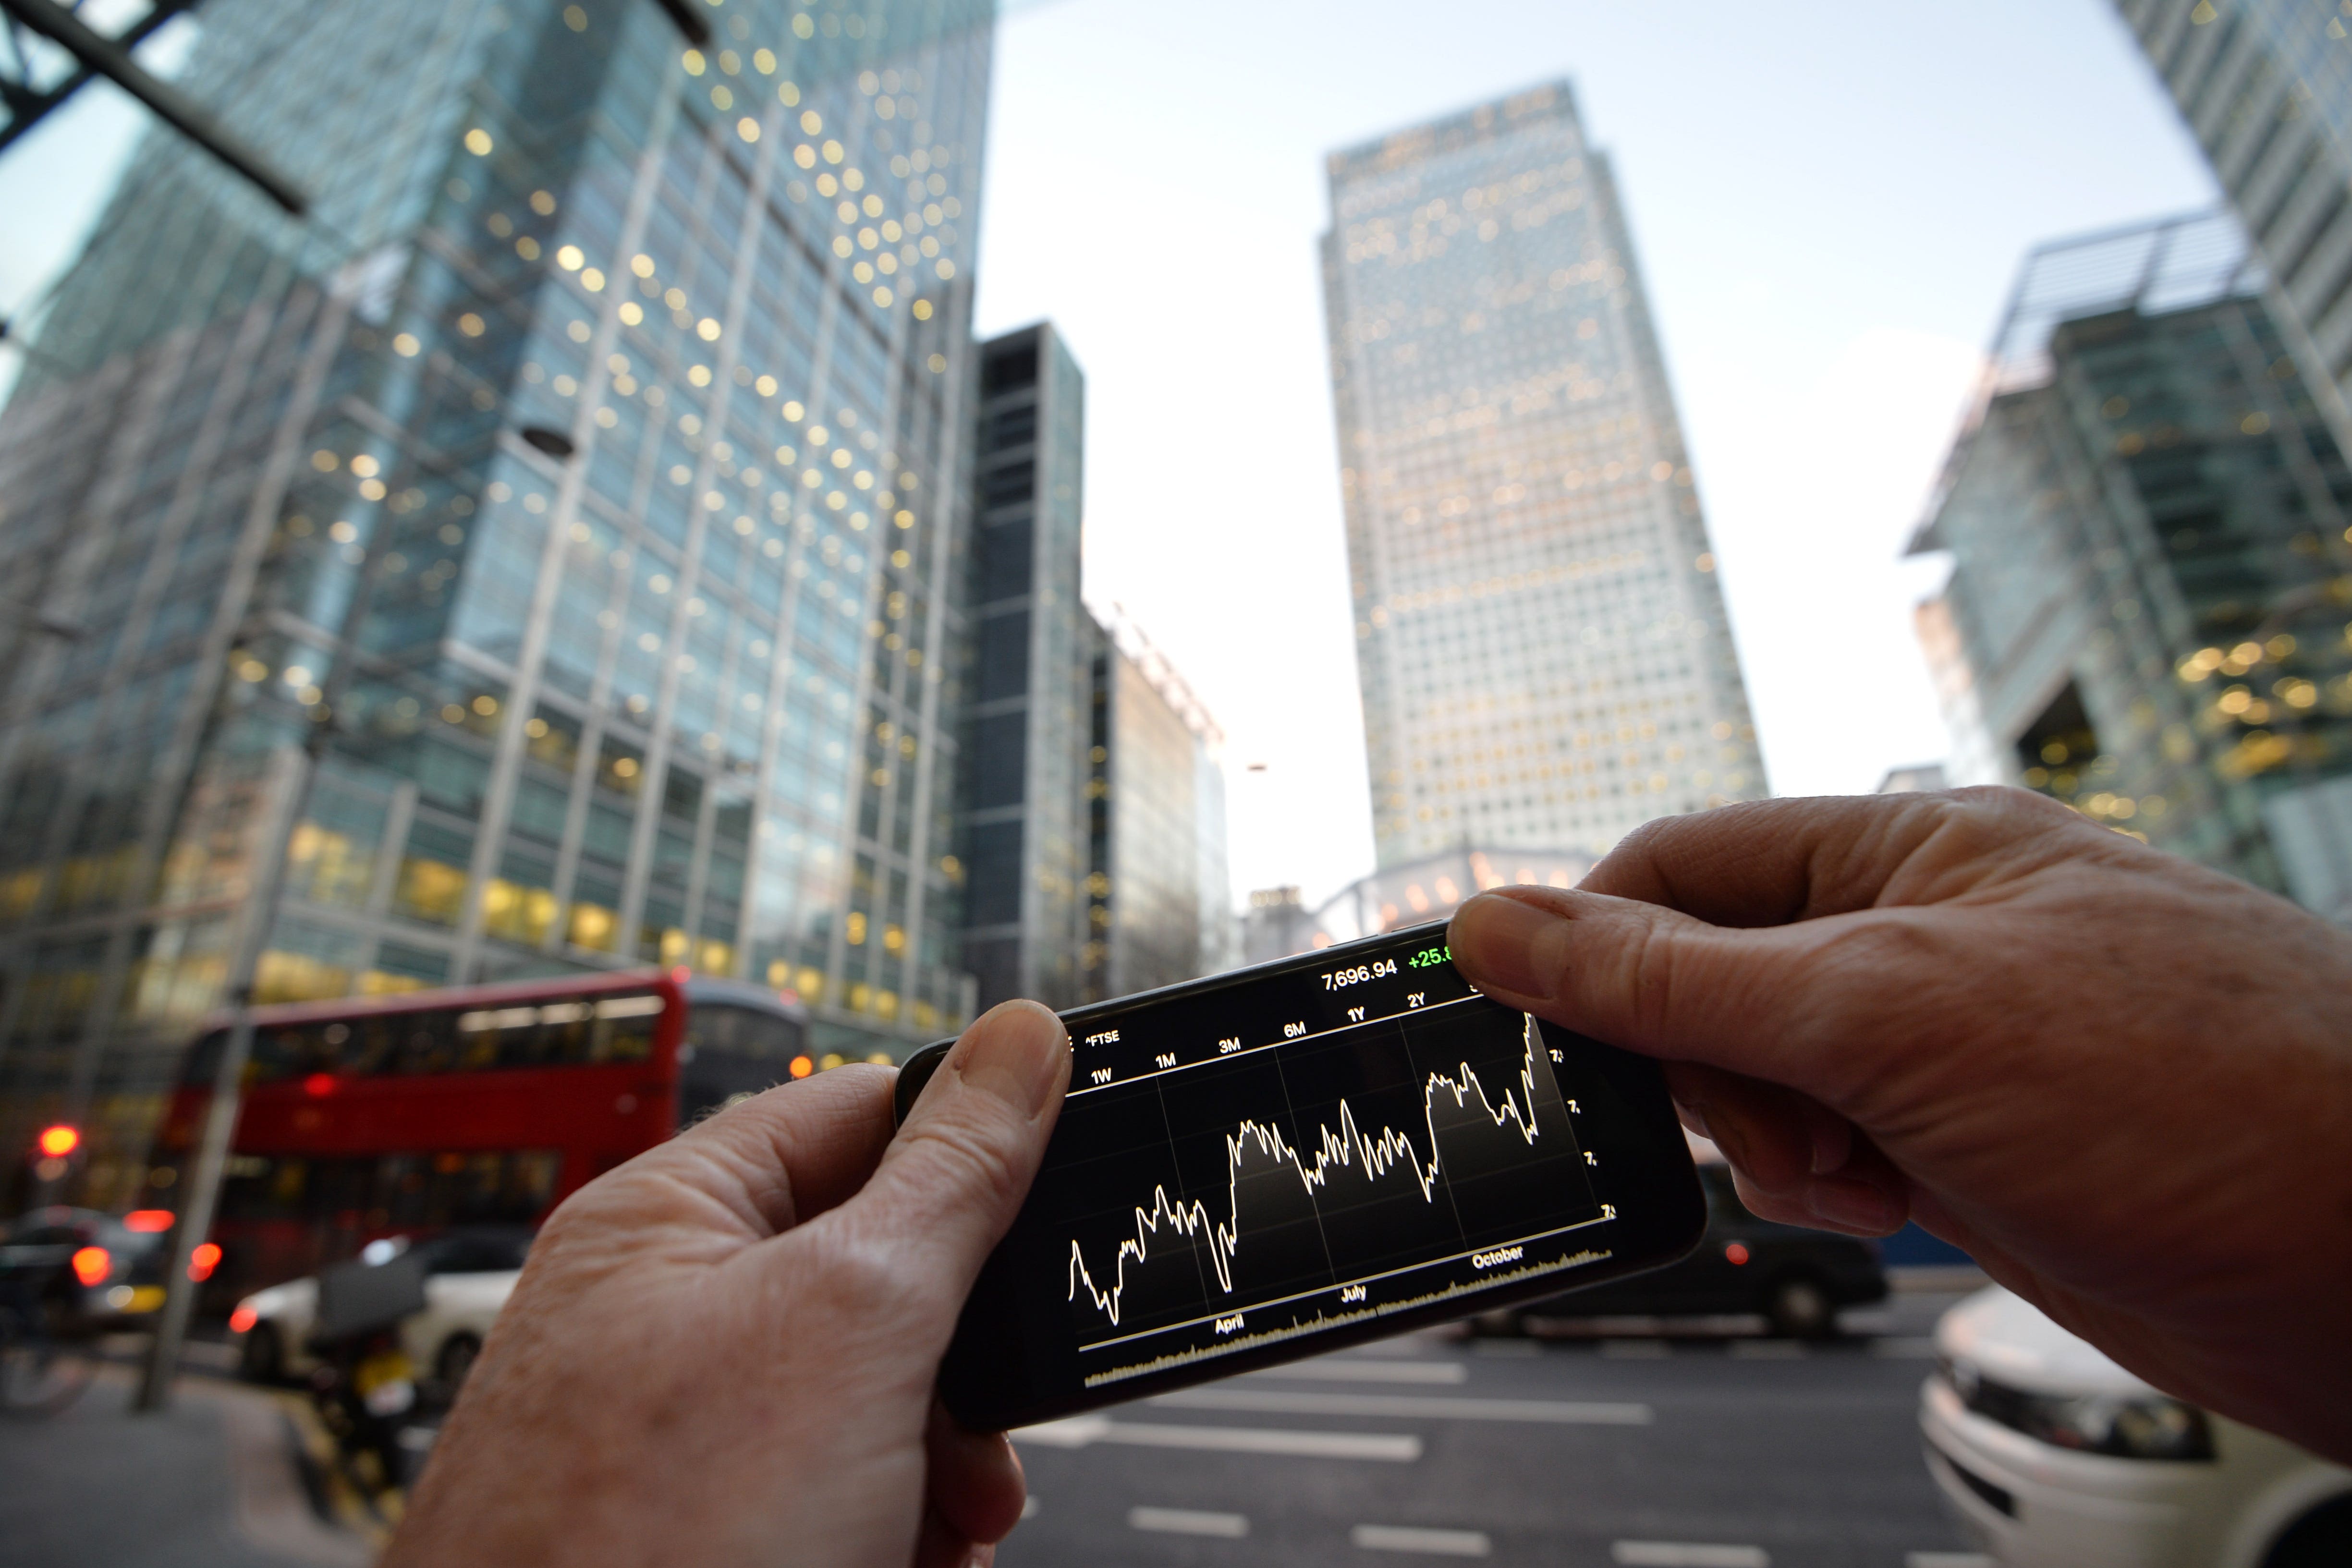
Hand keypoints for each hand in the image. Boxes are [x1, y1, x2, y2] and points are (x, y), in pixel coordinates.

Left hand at [383, 1000, 1071, 1567]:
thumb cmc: (647, 1546)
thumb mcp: (852, 1319)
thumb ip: (951, 1174)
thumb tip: (1019, 1037)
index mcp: (669, 1220)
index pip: (855, 1112)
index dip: (968, 1148)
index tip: (1060, 1184)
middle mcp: (665, 1320)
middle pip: (883, 1275)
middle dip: (961, 1357)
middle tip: (986, 1416)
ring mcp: (684, 1441)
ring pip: (877, 1404)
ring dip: (940, 1464)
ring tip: (940, 1522)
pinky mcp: (713, 1536)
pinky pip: (844, 1497)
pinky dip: (896, 1531)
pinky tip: (900, 1562)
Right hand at [1446, 788, 2351, 1463]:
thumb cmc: (2193, 1092)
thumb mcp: (1886, 1012)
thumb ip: (1676, 975)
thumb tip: (1503, 926)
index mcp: (1908, 852)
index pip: (1680, 868)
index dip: (1594, 944)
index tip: (1534, 1026)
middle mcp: (1923, 938)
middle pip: (1709, 980)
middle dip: (1707, 1064)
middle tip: (1771, 1115)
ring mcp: (1949, 1047)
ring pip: (1764, 1080)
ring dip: (1771, 1139)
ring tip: (1854, 1170)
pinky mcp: (1973, 1146)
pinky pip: (1832, 1151)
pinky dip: (1829, 1187)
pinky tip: (1891, 1203)